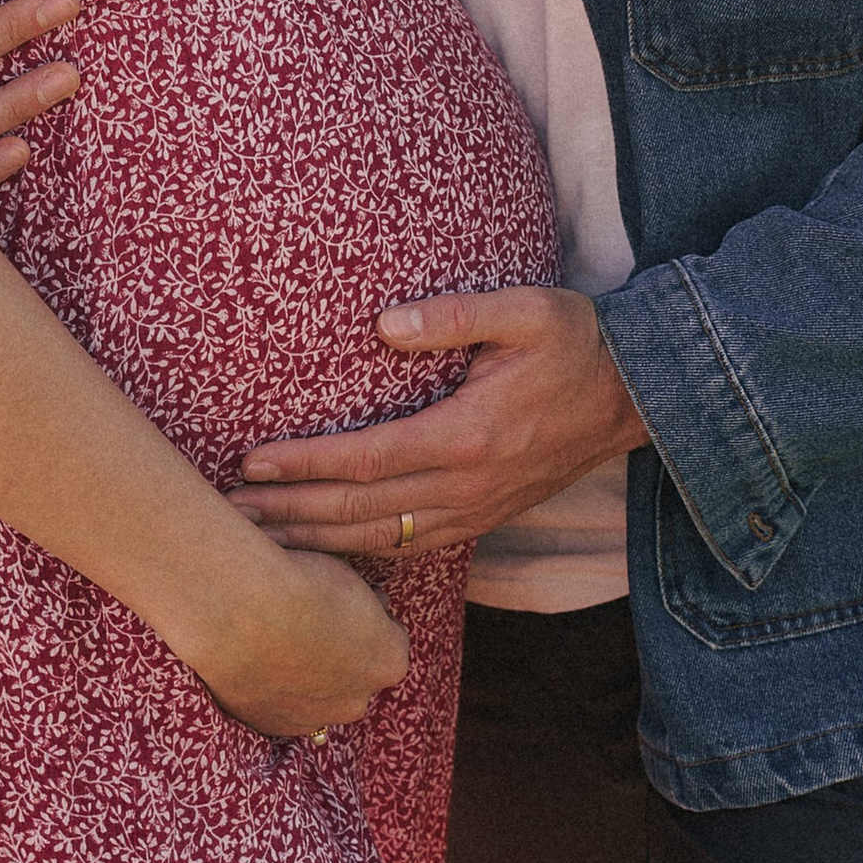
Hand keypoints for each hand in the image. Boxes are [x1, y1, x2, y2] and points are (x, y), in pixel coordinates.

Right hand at [185, 541, 411, 738]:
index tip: (342, 605)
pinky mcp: (273, 726)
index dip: (367, 620)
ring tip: (275, 643)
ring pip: (318, 700)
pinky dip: (274, 691)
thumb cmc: (301, 583)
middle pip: (356, 678)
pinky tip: (256, 660)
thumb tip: (359, 608)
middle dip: (340, 658)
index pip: (389, 640)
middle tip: (307, 626)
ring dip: (306, 679)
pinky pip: (282, 710)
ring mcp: (315, 719)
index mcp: (388, 662)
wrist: (243, 609)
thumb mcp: (349, 577)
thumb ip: (362, 605)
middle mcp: (358, 700)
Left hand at [235, 285, 648, 556]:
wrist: (634, 397)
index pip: (365, 460)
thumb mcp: (525, 310)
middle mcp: (465, 487)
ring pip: (380, 539)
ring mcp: (475, 511)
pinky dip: (362, 552)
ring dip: (316, 542)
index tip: (252, 462)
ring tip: (259, 540)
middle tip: (228, 515)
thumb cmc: (576, 344)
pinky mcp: (483, 519)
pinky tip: (326, 549)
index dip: (304, 465)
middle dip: (290, 514)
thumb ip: (454, 315)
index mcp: (466, 437)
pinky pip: (412, 547)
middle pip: (359, 511)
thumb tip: (386, 324)